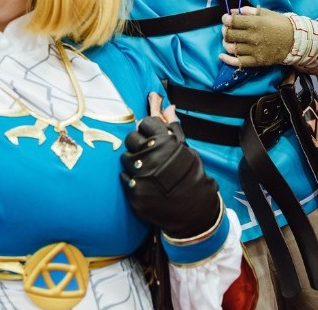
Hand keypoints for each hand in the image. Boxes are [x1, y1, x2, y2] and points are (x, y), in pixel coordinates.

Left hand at [121, 93, 221, 239]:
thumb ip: (174, 128)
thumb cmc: (191, 176)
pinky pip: (124, 177)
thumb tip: (169, 106)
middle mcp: (152, 155)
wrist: (193, 210)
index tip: (152, 138)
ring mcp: (141, 174)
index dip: (148, 131)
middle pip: (131, 138)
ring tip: (146, 169)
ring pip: (125, 158)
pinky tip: (144, 183)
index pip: (144, 123)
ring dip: (133, 162)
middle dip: (138, 145)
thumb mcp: (186, 150)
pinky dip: (131, 178)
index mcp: (165, 142)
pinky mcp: (134, 191)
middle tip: (147, 154)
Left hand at [220, 6, 292, 68]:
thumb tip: (232, 11)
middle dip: (225, 30)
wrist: (295, 41)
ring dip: (226, 43)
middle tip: (227, 29)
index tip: (226, 18)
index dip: (226, 19)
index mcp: (255, 23)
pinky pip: (238, 62)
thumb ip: (248, 11)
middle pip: (229, 34)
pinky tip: (222, 56)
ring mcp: (254, 50)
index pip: (232, 21)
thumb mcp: (266, 13)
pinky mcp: (256, 61)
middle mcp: (252, 37)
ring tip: (228, 40)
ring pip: (232, 48)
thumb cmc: (280, 24)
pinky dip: (227, 60)